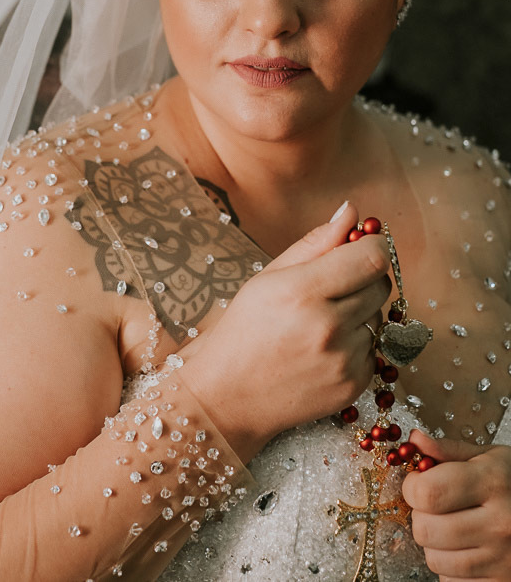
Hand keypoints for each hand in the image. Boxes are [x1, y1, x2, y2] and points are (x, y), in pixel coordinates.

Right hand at [180, 202, 391, 457]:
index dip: (373, 244)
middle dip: (364, 277)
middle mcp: (328, 326)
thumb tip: (351, 211)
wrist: (227, 396)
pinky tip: (324, 348)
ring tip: (321, 322)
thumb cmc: (243, 330)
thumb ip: (315, 242)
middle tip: (333, 285)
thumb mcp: (268, 277)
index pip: (372, 256)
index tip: (362, 244)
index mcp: (302, 291)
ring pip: (379, 317)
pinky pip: (374, 348)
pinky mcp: (354, 385)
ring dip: (360, 312)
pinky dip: (357, 343)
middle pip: (381, 284)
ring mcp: (344, 359)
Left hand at [403, 428, 510, 580]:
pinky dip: (451, 569)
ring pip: (435, 560)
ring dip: (435, 544)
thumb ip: (448, 450)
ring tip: (453, 527)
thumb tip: (415, 441)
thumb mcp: (489, 457)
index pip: (428, 492)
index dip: (412, 486)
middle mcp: (500, 523)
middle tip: (435, 507)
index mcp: (493, 483)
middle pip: (426, 529)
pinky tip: (466, 549)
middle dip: (421, 515)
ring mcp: (502, 559)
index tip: (417, 482)